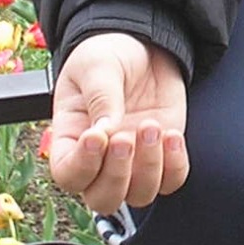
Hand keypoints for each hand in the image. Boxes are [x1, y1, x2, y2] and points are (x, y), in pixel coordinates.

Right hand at [47, 33, 189, 214]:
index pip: (68, 174)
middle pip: (102, 198)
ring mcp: (133, 161)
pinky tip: (172, 135)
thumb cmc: (109, 54)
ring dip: (149, 168)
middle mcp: (100, 159)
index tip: (97, 136)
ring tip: (152, 125)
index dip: (82, 166)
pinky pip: (171, 182)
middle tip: (126, 137)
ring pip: (138, 195)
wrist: (144, 46)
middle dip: (117, 175)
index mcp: (71, 138)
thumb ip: (101, 97)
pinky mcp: (162, 155)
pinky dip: (175, 166)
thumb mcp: (97, 65)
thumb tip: (105, 131)